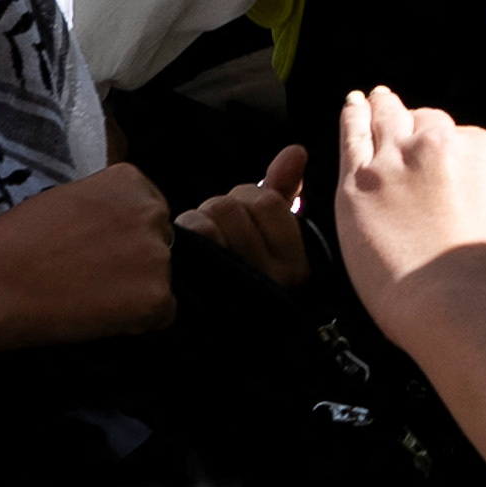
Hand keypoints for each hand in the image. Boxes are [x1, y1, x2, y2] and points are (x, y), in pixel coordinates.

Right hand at [0, 162, 178, 344]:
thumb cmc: (18, 241)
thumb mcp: (69, 199)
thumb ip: (105, 208)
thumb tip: (119, 234)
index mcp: (131, 181)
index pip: (148, 212)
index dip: (122, 237)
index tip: (96, 249)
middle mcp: (153, 212)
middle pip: (160, 244)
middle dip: (134, 262)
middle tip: (91, 276)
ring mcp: (158, 256)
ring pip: (160, 281)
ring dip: (134, 292)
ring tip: (88, 297)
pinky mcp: (156, 298)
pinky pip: (160, 316)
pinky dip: (135, 323)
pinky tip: (98, 316)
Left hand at [176, 142, 310, 288]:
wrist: (198, 336)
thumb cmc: (238, 275)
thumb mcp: (269, 234)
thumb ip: (283, 190)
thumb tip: (296, 151)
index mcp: (297, 263)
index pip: (268, 202)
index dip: (247, 202)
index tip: (245, 225)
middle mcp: (277, 277)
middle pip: (238, 205)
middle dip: (222, 211)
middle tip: (221, 238)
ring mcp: (244, 283)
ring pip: (217, 213)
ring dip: (203, 222)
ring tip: (206, 249)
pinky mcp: (212, 288)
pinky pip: (198, 232)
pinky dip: (187, 233)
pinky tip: (189, 255)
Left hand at [335, 86, 485, 347]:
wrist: (456, 300)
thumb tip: (472, 184)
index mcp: (484, 149)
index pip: (460, 134)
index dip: (445, 145)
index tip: (437, 155)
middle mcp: (440, 143)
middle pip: (423, 120)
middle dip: (414, 122)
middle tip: (401, 114)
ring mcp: (397, 158)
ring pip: (385, 118)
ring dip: (379, 105)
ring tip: (373, 98)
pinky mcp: (360, 179)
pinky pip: (353, 134)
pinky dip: (352, 116)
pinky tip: (352, 106)